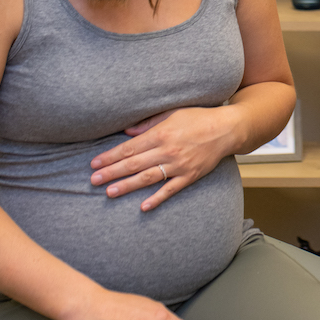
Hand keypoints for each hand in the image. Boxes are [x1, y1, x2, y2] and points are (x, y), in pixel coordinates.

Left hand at [90, 106, 234, 210]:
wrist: (226, 129)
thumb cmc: (198, 117)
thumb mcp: (172, 113)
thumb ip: (148, 123)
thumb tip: (127, 132)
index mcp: (161, 133)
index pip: (130, 148)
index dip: (110, 156)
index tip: (95, 163)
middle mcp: (168, 150)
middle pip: (134, 164)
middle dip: (112, 172)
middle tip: (93, 180)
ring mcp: (179, 165)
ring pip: (148, 178)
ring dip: (127, 186)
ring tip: (109, 192)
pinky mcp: (190, 176)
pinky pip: (170, 190)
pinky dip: (157, 199)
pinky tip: (143, 206)